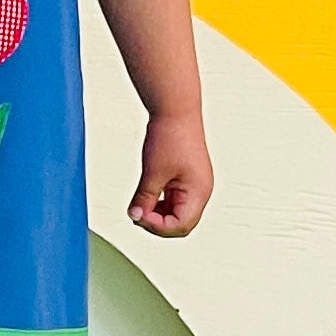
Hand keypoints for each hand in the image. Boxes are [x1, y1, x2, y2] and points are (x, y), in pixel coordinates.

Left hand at [128, 112, 211, 236]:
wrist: (175, 109)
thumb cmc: (171, 136)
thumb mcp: (153, 172)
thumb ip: (145, 198)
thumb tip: (135, 217)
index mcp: (199, 192)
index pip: (181, 225)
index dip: (157, 226)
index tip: (138, 216)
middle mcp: (200, 191)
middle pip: (180, 222)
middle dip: (157, 222)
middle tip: (136, 214)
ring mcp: (194, 184)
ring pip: (176, 212)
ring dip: (157, 213)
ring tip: (139, 205)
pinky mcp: (186, 177)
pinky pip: (174, 199)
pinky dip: (160, 202)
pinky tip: (146, 196)